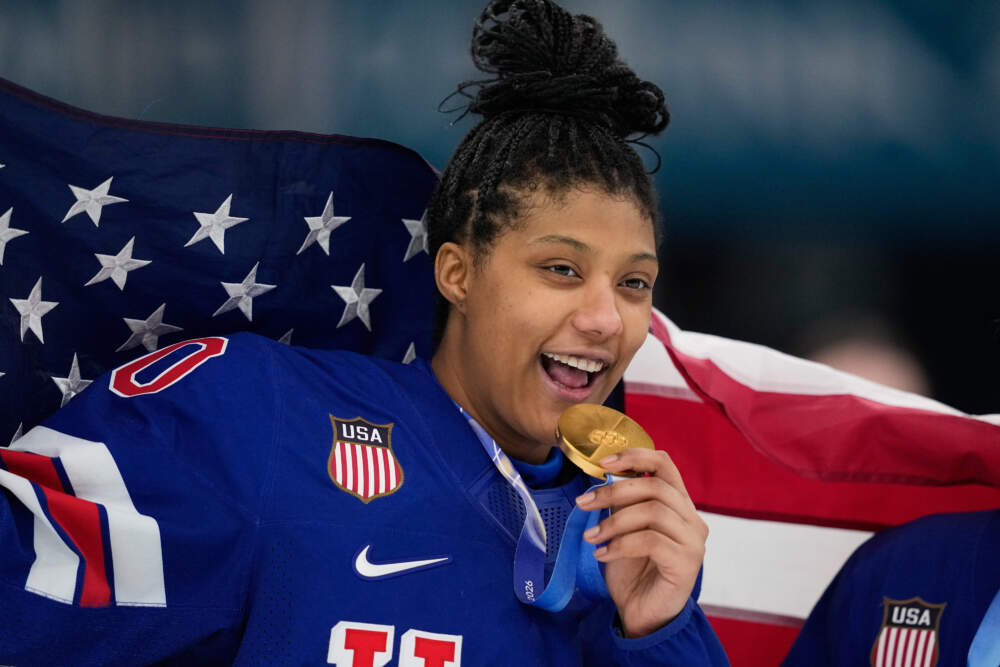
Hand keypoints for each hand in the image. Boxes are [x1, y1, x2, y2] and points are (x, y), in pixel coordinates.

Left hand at [575, 448, 707, 637]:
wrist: (641, 614)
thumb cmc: (632, 570)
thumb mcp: (623, 527)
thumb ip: (622, 502)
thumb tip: (605, 473)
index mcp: (679, 504)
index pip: (664, 464)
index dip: (634, 456)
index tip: (603, 463)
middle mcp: (692, 519)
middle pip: (655, 486)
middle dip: (613, 491)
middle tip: (583, 503)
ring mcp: (693, 541)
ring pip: (653, 512)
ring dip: (614, 521)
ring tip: (591, 537)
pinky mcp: (687, 563)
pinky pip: (651, 541)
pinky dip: (620, 544)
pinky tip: (601, 554)